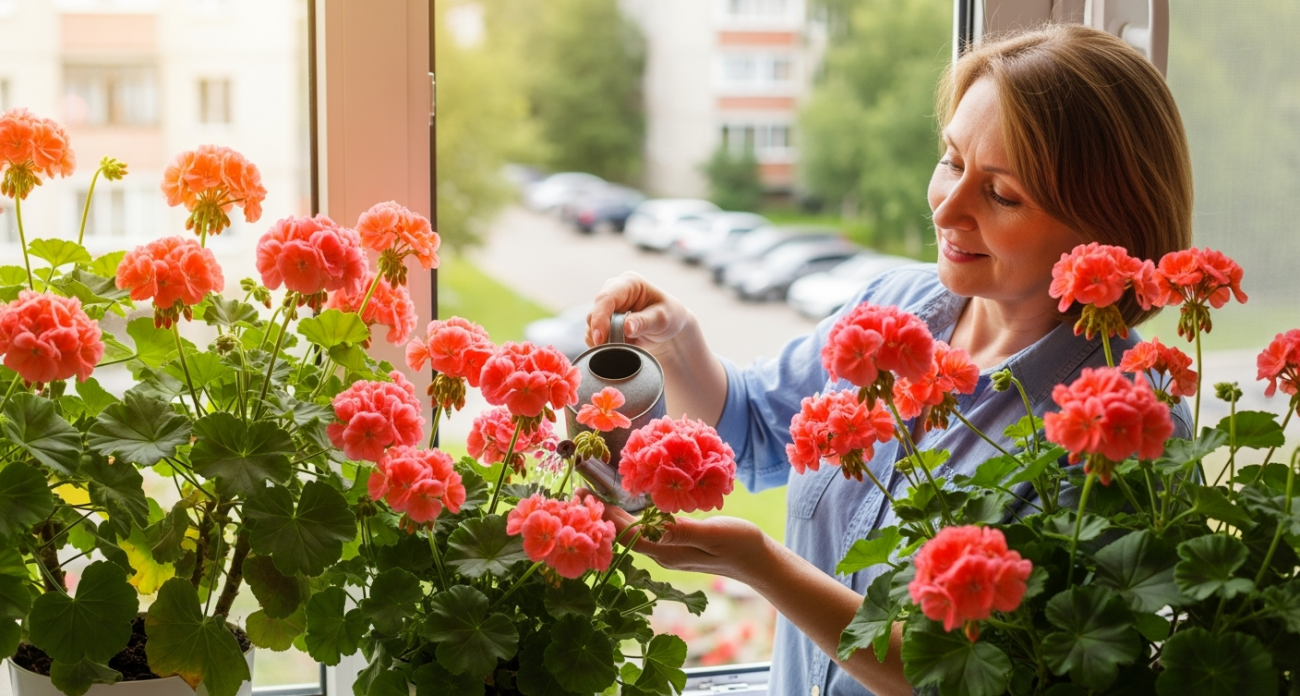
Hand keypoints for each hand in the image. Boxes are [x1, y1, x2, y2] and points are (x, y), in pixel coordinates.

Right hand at [585, 272, 694, 354]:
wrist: (668, 327)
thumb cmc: (669, 316)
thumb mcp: (663, 319)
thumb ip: (645, 322)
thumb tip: (626, 327)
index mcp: (629, 283)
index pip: (607, 298)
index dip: (600, 318)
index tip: (600, 338)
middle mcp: (614, 290)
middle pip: (595, 311)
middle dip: (599, 332)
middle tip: (610, 349)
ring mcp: (607, 305)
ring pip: (591, 323)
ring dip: (601, 339)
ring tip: (621, 347)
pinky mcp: (603, 319)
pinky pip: (593, 332)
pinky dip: (601, 344)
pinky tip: (615, 348)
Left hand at [600, 501, 771, 582]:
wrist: (760, 561)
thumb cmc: (741, 545)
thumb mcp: (714, 534)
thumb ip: (685, 531)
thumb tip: (655, 526)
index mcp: (669, 552)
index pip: (628, 535)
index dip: (605, 518)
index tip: (585, 499)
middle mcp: (665, 554)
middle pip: (626, 535)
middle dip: (604, 515)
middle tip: (582, 493)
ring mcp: (671, 551)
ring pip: (635, 533)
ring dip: (616, 516)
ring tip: (598, 497)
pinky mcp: (678, 545)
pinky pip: (648, 531)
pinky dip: (634, 517)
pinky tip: (632, 504)